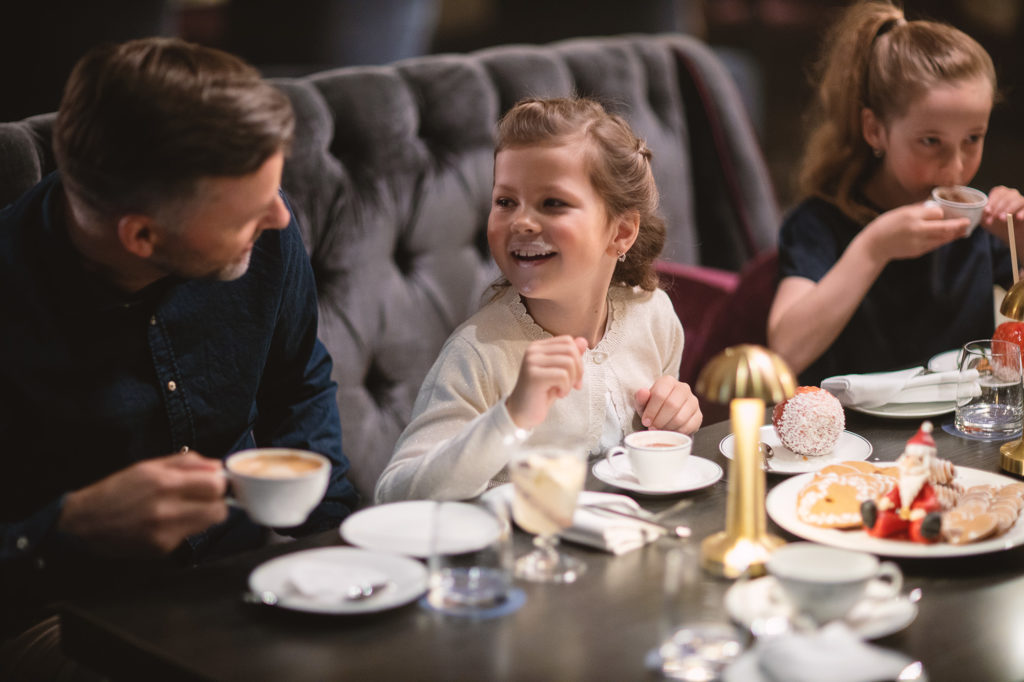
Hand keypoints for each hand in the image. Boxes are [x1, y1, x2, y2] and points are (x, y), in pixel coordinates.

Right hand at [58, 452, 228, 557]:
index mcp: (164, 482)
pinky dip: (183, 529)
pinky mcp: (161, 548)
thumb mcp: (149, 467)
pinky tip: (165, 523)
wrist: (84, 523)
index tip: (213, 483)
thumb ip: (187, 463)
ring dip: (204, 516)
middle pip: (219, 510)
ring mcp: (164, 532)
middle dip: (216, 502)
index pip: (216, 486)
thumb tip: (217, 466)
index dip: (219, 483)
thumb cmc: (117, 490)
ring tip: (184, 509)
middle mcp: (166, 509)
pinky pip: (188, 536)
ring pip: (208, 525)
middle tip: (203, 498)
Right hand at [506, 336, 587, 428]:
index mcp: (538, 347)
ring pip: (569, 362)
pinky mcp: (534, 375)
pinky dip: (566, 387)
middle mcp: (533, 351)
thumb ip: (570, 356)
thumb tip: (584, 341)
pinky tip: (559, 394)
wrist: (522, 413)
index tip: (575, 377)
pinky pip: (563, 375)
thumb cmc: (541, 393)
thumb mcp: (560, 373)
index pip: (568, 341)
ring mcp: (532, 362)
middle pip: (571, 350)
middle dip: (578, 370)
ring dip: (572, 380)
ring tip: (563, 390)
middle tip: (573, 385)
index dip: (578, 358)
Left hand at [635, 376, 701, 433]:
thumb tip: (643, 392)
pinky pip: (689, 426)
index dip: (651, 410)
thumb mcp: (643, 403)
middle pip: (672, 405)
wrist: (665, 414)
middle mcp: (683, 388)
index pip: (660, 394)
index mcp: (668, 381)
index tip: (645, 421)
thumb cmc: (653, 407)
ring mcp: (693, 401)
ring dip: (667, 427)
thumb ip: (640, 398)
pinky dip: (677, 432)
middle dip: (659, 420)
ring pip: (681, 417)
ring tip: (660, 429)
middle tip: (652, 427)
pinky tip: (670, 431)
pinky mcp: (699, 415)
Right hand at [861, 202, 967, 262]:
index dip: (944, 212)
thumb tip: (935, 206)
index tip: (951, 209)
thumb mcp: (901, 212)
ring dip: (954, 234)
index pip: (936, 213)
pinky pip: (935, 245)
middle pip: (945, 228)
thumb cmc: (885, 225)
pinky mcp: (918, 251)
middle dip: (959, 225)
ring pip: (943, 238)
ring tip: (963, 230)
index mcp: (912, 217)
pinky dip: (943, 240)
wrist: (874, 246)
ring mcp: (918, 243)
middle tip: (968, 222)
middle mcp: (917, 230)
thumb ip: (919, 209)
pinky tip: (947, 237)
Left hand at [981, 185, 1023, 231]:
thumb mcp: (987, 220)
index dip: (992, 201)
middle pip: (1007, 196)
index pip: (998, 192)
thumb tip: (986, 210)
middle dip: (997, 208)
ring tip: (1002, 219)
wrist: (1010, 235)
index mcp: (1001, 195)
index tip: (987, 211)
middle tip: (992, 219)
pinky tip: (1018, 217)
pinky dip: (1022, 212)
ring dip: (1009, 209)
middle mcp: (1013, 196)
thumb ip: (984, 215)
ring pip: (1017, 201)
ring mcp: (1021, 202)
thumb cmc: (997, 225)